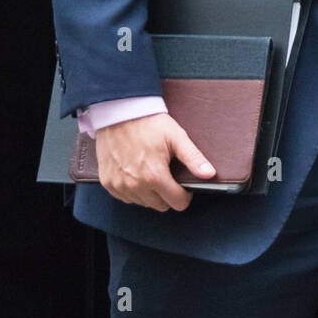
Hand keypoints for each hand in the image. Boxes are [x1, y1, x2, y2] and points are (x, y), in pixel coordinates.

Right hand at [95, 113, 215, 212]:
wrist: (120, 111)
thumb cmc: (150, 123)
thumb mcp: (176, 137)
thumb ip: (193, 158)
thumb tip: (210, 174)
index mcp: (155, 176)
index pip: (178, 203)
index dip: (185, 195)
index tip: (183, 185)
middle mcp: (135, 185)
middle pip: (161, 205)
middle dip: (167, 194)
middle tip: (167, 174)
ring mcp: (119, 185)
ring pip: (143, 203)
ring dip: (150, 193)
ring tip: (150, 170)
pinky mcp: (107, 182)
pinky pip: (126, 197)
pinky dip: (133, 190)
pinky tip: (136, 173)